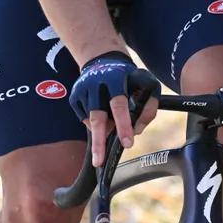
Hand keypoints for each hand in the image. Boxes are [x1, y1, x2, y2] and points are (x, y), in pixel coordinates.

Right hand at [69, 50, 158, 166]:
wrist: (103, 60)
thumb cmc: (129, 78)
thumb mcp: (146, 84)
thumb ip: (149, 107)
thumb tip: (137, 130)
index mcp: (116, 79)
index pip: (119, 104)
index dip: (123, 125)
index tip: (127, 143)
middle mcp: (96, 84)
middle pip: (97, 117)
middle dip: (99, 142)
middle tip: (99, 162)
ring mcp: (82, 91)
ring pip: (92, 122)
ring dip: (103, 132)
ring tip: (112, 126)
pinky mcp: (73, 97)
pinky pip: (85, 120)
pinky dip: (96, 124)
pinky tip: (103, 114)